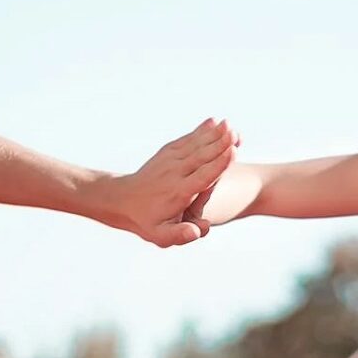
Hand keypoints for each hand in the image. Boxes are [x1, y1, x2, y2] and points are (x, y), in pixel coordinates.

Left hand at [97, 118, 238, 246]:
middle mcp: (175, 173)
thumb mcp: (160, 235)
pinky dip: (200, 131)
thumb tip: (198, 231)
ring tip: (228, 123)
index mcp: (179, 192)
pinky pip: (187, 139)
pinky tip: (213, 122)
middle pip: (201, 156)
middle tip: (235, 133)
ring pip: (195, 144)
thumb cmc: (146, 220)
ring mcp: (170, 160)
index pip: (203, 177)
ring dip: (212, 134)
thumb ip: (180, 235)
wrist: (121, 200)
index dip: (219, 165)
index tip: (233, 152)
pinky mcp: (168, 152)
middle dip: (219, 144)